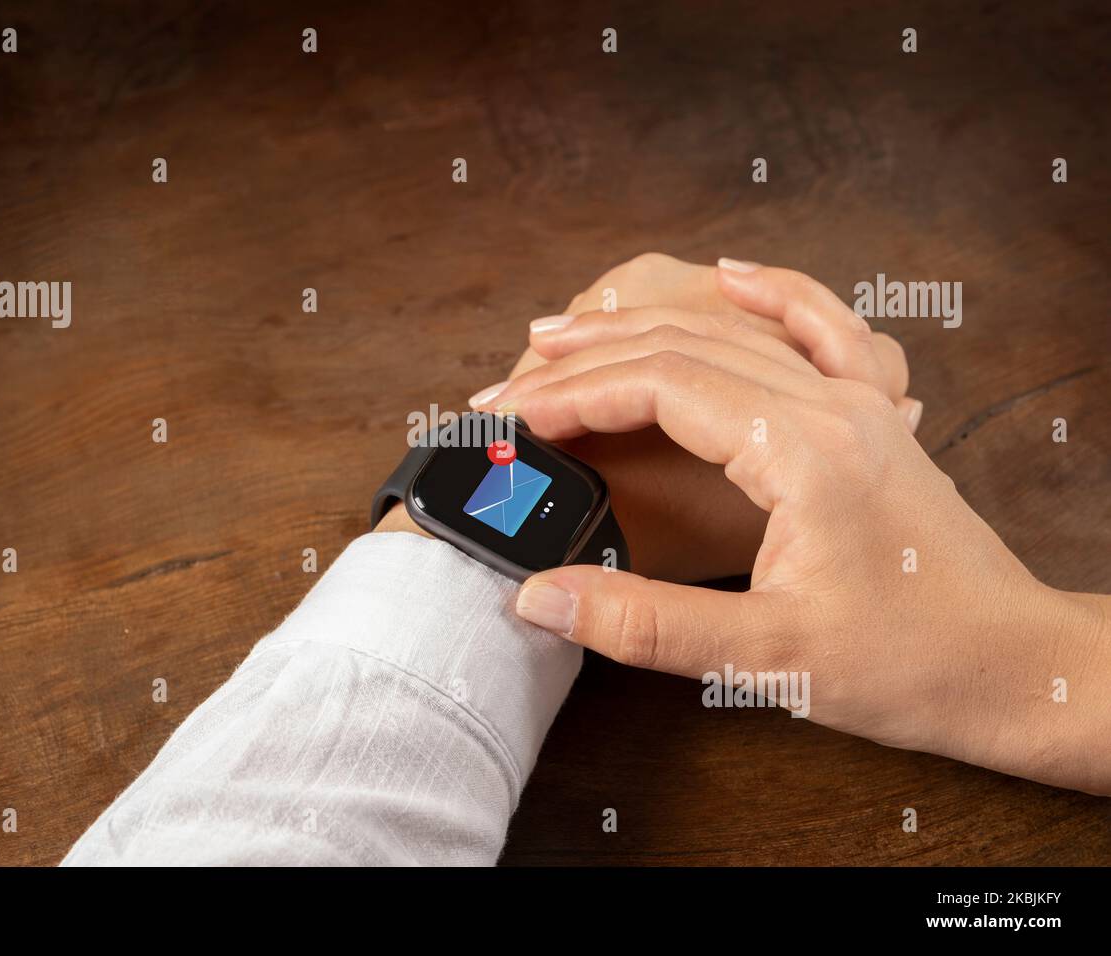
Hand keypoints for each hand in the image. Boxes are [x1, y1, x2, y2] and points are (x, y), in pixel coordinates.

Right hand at [493, 313, 1110, 793]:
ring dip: (644, 330)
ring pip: (734, 335)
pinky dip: (772, 294)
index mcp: (802, 451)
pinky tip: (732, 276)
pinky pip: (822, 329)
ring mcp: (859, 404)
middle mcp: (832, 407)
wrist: (1017, 667)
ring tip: (567, 335)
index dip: (571, 398)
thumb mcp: (766, 657)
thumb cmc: (911, 665)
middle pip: (684, 349)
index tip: (510, 420)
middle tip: (509, 385)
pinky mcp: (874, 420)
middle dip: (585, 362)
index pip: (660, 386)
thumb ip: (644, 622)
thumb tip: (541, 596)